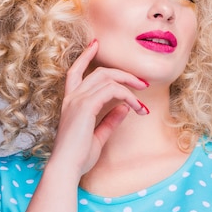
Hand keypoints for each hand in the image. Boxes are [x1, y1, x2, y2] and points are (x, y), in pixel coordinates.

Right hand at [49, 40, 147, 176]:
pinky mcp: (85, 105)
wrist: (67, 168)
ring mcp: (77, 100)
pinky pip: (113, 91)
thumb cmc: (79, 157)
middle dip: (123, 73)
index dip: (86, 56)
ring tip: (144, 99)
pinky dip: (129, 97)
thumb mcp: (98, 136)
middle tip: (143, 83)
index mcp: (71, 103)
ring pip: (108, 78)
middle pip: (99, 71)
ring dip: (130, 86)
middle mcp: (72, 98)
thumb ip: (110, 121)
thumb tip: (124, 108)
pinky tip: (137, 108)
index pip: (75, 72)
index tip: (96, 44)